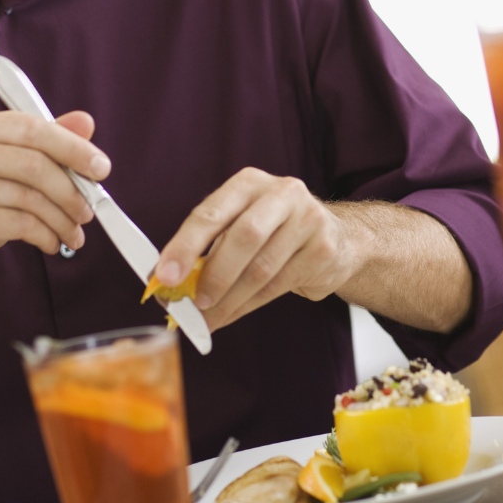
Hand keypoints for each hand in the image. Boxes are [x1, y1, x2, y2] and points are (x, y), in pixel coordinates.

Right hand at [0, 109, 110, 302]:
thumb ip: (45, 145)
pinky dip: (45, 235)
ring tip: (74, 232)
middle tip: (91, 208)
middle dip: (72, 188)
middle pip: (33, 162)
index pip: (31, 127)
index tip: (102, 168)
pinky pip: (18, 224)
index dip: (73, 147)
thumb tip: (84, 121)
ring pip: (29, 197)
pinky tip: (51, 242)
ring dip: (62, 218)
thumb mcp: (10, 173)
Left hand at [154, 167, 355, 330]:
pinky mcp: (322, 249)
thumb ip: (210, 247)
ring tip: (207, 319)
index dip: (185, 245)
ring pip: (261, 268)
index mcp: (250, 183)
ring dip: (228, 300)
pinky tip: (230, 315)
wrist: (338, 239)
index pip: (212, 212)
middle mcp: (282, 193)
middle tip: (192, 305)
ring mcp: (308, 219)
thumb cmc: (274, 232)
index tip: (164, 275)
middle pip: (244, 236)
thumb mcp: (241, 224)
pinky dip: (247, 306)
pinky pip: (277, 285)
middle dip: (213, 274)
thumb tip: (171, 284)